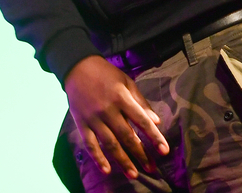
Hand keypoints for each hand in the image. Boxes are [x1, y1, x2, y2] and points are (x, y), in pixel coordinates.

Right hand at [64, 55, 168, 179]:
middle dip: (140, 154)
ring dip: (122, 161)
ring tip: (133, 174)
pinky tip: (107, 170)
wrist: (78, 68)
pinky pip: (90, 144)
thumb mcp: (127, 82)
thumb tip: (155, 121)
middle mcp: (108, 110)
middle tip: (151, 168)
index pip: (142, 121)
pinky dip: (98, 158)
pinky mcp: (81, 123)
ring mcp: (93, 118)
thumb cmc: (107, 74)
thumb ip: (141, 102)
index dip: (154, 136)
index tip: (164, 150)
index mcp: (122, 97)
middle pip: (127, 136)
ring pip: (110, 144)